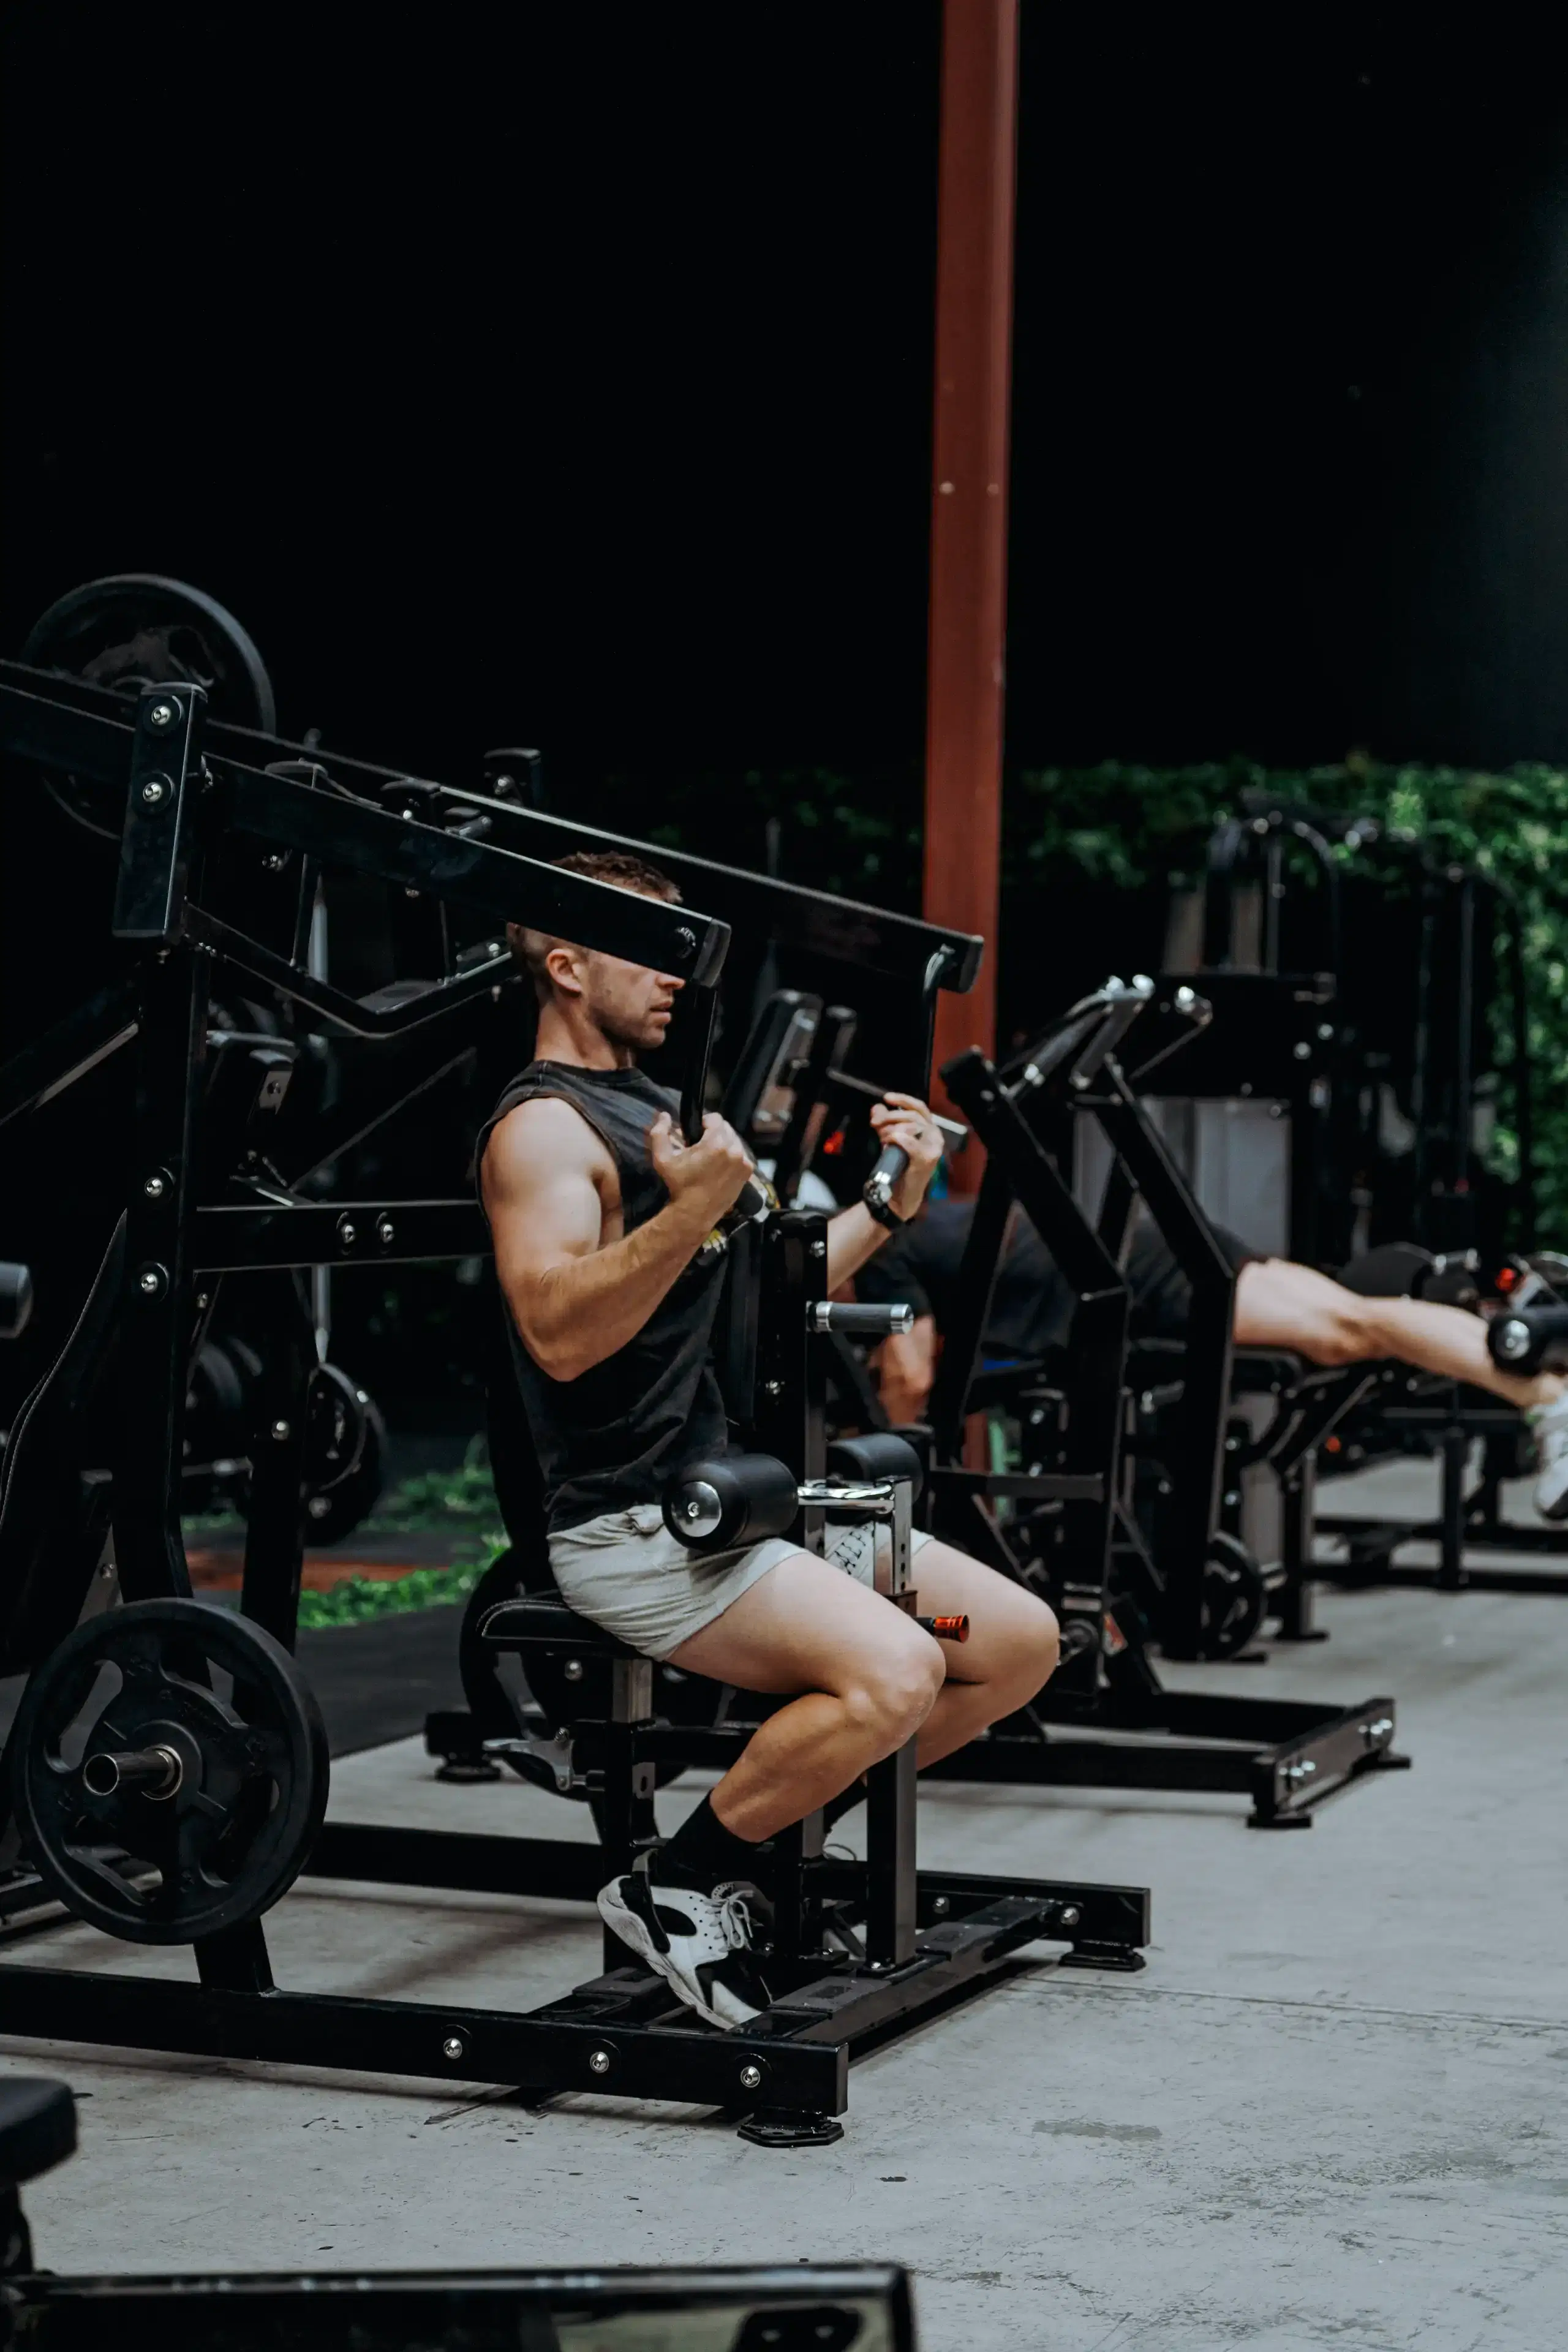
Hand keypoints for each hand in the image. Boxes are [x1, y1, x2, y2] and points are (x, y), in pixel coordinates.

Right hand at [649, 1110, 755, 1232]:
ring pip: (734, 1141)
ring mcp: (744, 1161)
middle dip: (713, 1133)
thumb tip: (663, 1115)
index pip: (715, 1118)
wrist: (695, 1212)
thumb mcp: (662, 1158)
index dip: (703, 1122)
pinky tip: (720, 1167)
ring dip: (723, 1144)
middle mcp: (735, 1149)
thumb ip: (660, 1133)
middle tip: (701, 1146)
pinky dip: (732, 1157)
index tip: (695, 1134)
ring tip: (710, 1157)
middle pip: (726, 1128)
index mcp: (717, 1143)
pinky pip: (741, 1155)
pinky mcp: (747, 1173)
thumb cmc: (679, 1184)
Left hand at [870, 1092, 942, 1221]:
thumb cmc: (898, 1166)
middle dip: (890, 1116)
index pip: (919, 1107)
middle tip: (874, 1123)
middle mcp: (935, 1137)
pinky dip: (898, 1138)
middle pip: (912, 1116)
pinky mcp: (925, 1160)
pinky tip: (889, 1141)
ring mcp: (932, 1149)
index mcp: (929, 1130)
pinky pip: (910, 1142)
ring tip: (882, 1138)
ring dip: (891, 1129)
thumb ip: (884, 1123)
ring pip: (911, 1126)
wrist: (900, 1194)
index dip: (903, 1100)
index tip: (886, 1098)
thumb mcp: (890, 1140)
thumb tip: (877, 1108)